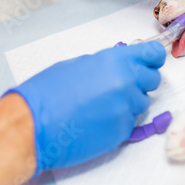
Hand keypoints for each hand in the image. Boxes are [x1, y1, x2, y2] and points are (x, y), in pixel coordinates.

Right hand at [3, 41, 165, 176]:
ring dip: (129, 103)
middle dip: (141, 82)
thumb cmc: (47, 93)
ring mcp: (125, 107)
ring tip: (102, 106)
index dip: (153, 59)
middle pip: (153, 80)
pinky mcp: (122, 130)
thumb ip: (107, 63)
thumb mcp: (79, 65)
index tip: (151, 63)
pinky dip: (118, 121)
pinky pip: (130, 122)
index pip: (153, 54)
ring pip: (142, 103)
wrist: (31, 126)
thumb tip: (122, 64)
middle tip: (121, 87)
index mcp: (115, 60)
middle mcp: (126, 81)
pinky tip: (97, 120)